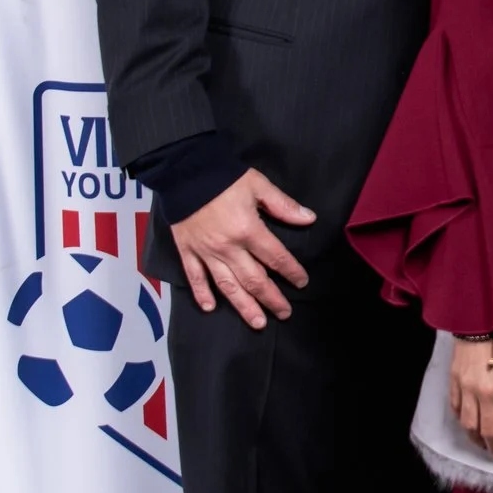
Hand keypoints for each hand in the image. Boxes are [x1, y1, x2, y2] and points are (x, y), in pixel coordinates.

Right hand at [169, 169, 313, 328]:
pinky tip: (210, 308)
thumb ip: (283, 206)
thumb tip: (309, 219)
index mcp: (248, 230)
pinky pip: (194, 277)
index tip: (302, 282)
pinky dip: (202, 293)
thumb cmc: (223, 177)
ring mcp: (205, 252)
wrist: (184, 170)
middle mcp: (227, 247)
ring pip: (227, 285)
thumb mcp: (259, 185)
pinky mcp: (186, 250)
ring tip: (258, 322)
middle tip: (284, 313)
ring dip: (244, 306)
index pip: (276, 257)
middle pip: (254, 279)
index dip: (291, 271)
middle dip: (271, 298)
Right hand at [450, 328, 492, 462]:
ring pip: (470, 426)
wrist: (483, 318)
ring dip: (479, 441)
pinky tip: (470, 428)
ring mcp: (468, 390)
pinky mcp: (454, 383)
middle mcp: (487, 395)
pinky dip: (463, 423)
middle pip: (490, 433)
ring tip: (486, 447)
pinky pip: (457, 410)